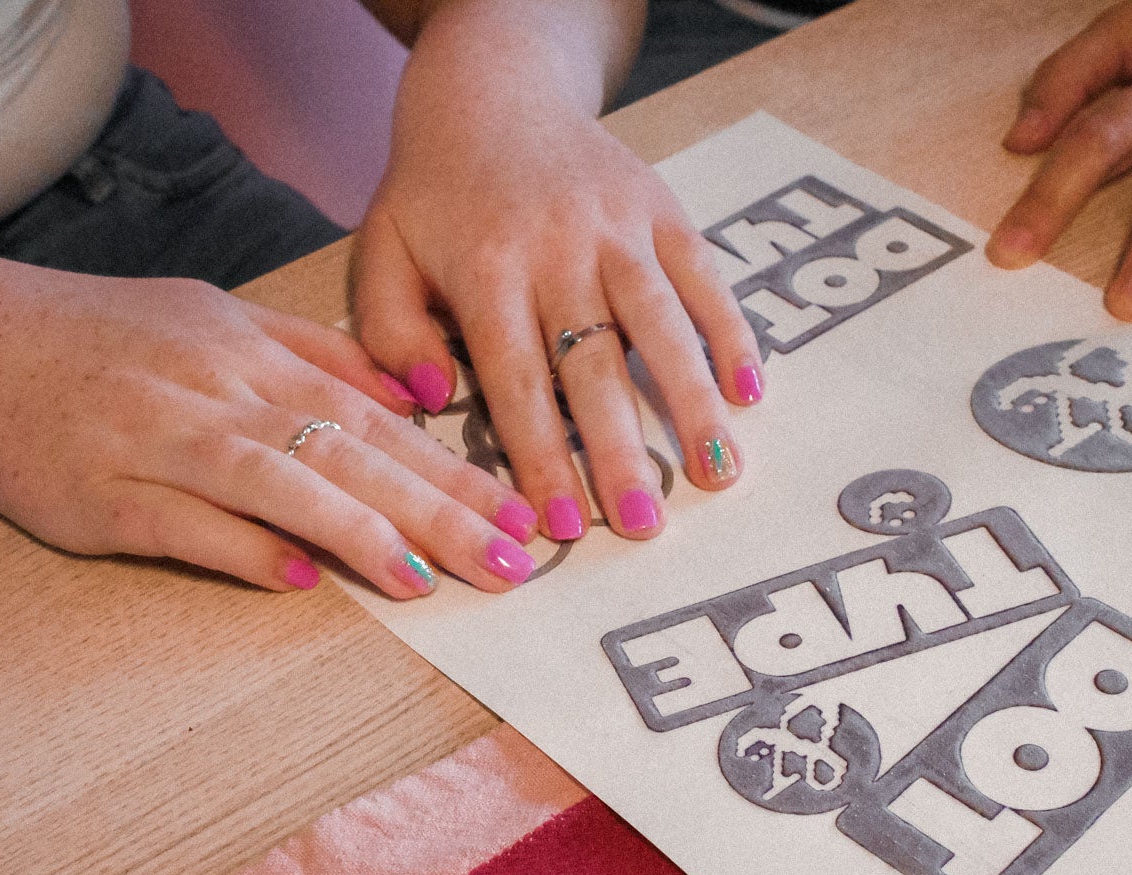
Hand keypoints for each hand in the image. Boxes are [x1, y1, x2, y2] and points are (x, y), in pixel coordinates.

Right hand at [0, 249, 538, 595]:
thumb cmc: (101, 336)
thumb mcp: (218, 321)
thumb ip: (320, 356)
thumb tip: (418, 398)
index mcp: (255, 353)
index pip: (378, 418)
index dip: (455, 469)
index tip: (519, 512)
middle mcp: (219, 392)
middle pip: (349, 453)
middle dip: (439, 511)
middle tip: (510, 562)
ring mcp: (157, 441)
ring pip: (276, 483)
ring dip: (357, 534)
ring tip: (428, 580)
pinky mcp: (99, 495)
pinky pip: (182, 526)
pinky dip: (240, 550)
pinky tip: (297, 582)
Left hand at [351, 2, 761, 543]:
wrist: (494, 91)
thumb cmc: (435, 193)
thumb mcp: (382, 251)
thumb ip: (392, 329)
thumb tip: (432, 399)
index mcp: (486, 269)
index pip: (516, 381)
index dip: (540, 456)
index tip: (559, 525)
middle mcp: (559, 250)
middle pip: (594, 366)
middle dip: (620, 452)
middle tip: (641, 524)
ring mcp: (619, 229)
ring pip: (662, 326)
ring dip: (693, 403)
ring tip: (718, 473)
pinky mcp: (663, 212)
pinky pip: (706, 278)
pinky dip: (732, 333)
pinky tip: (750, 393)